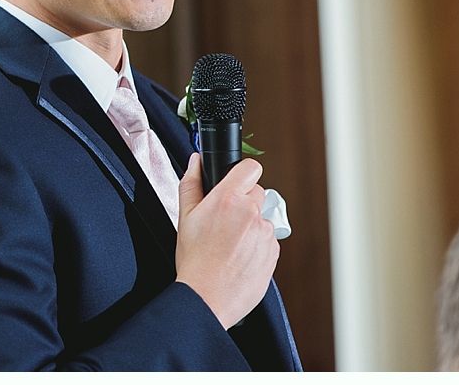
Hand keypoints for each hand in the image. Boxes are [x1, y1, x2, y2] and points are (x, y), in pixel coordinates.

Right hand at [174, 153, 279, 328]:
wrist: (208, 297)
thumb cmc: (194, 260)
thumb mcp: (185, 217)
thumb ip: (191, 183)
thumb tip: (195, 162)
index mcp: (227, 199)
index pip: (250, 167)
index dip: (241, 173)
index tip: (235, 181)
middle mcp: (250, 212)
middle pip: (256, 192)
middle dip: (243, 201)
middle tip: (224, 220)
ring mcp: (265, 233)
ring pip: (261, 217)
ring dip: (250, 225)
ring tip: (229, 244)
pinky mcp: (273, 251)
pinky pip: (267, 239)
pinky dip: (256, 244)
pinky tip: (238, 256)